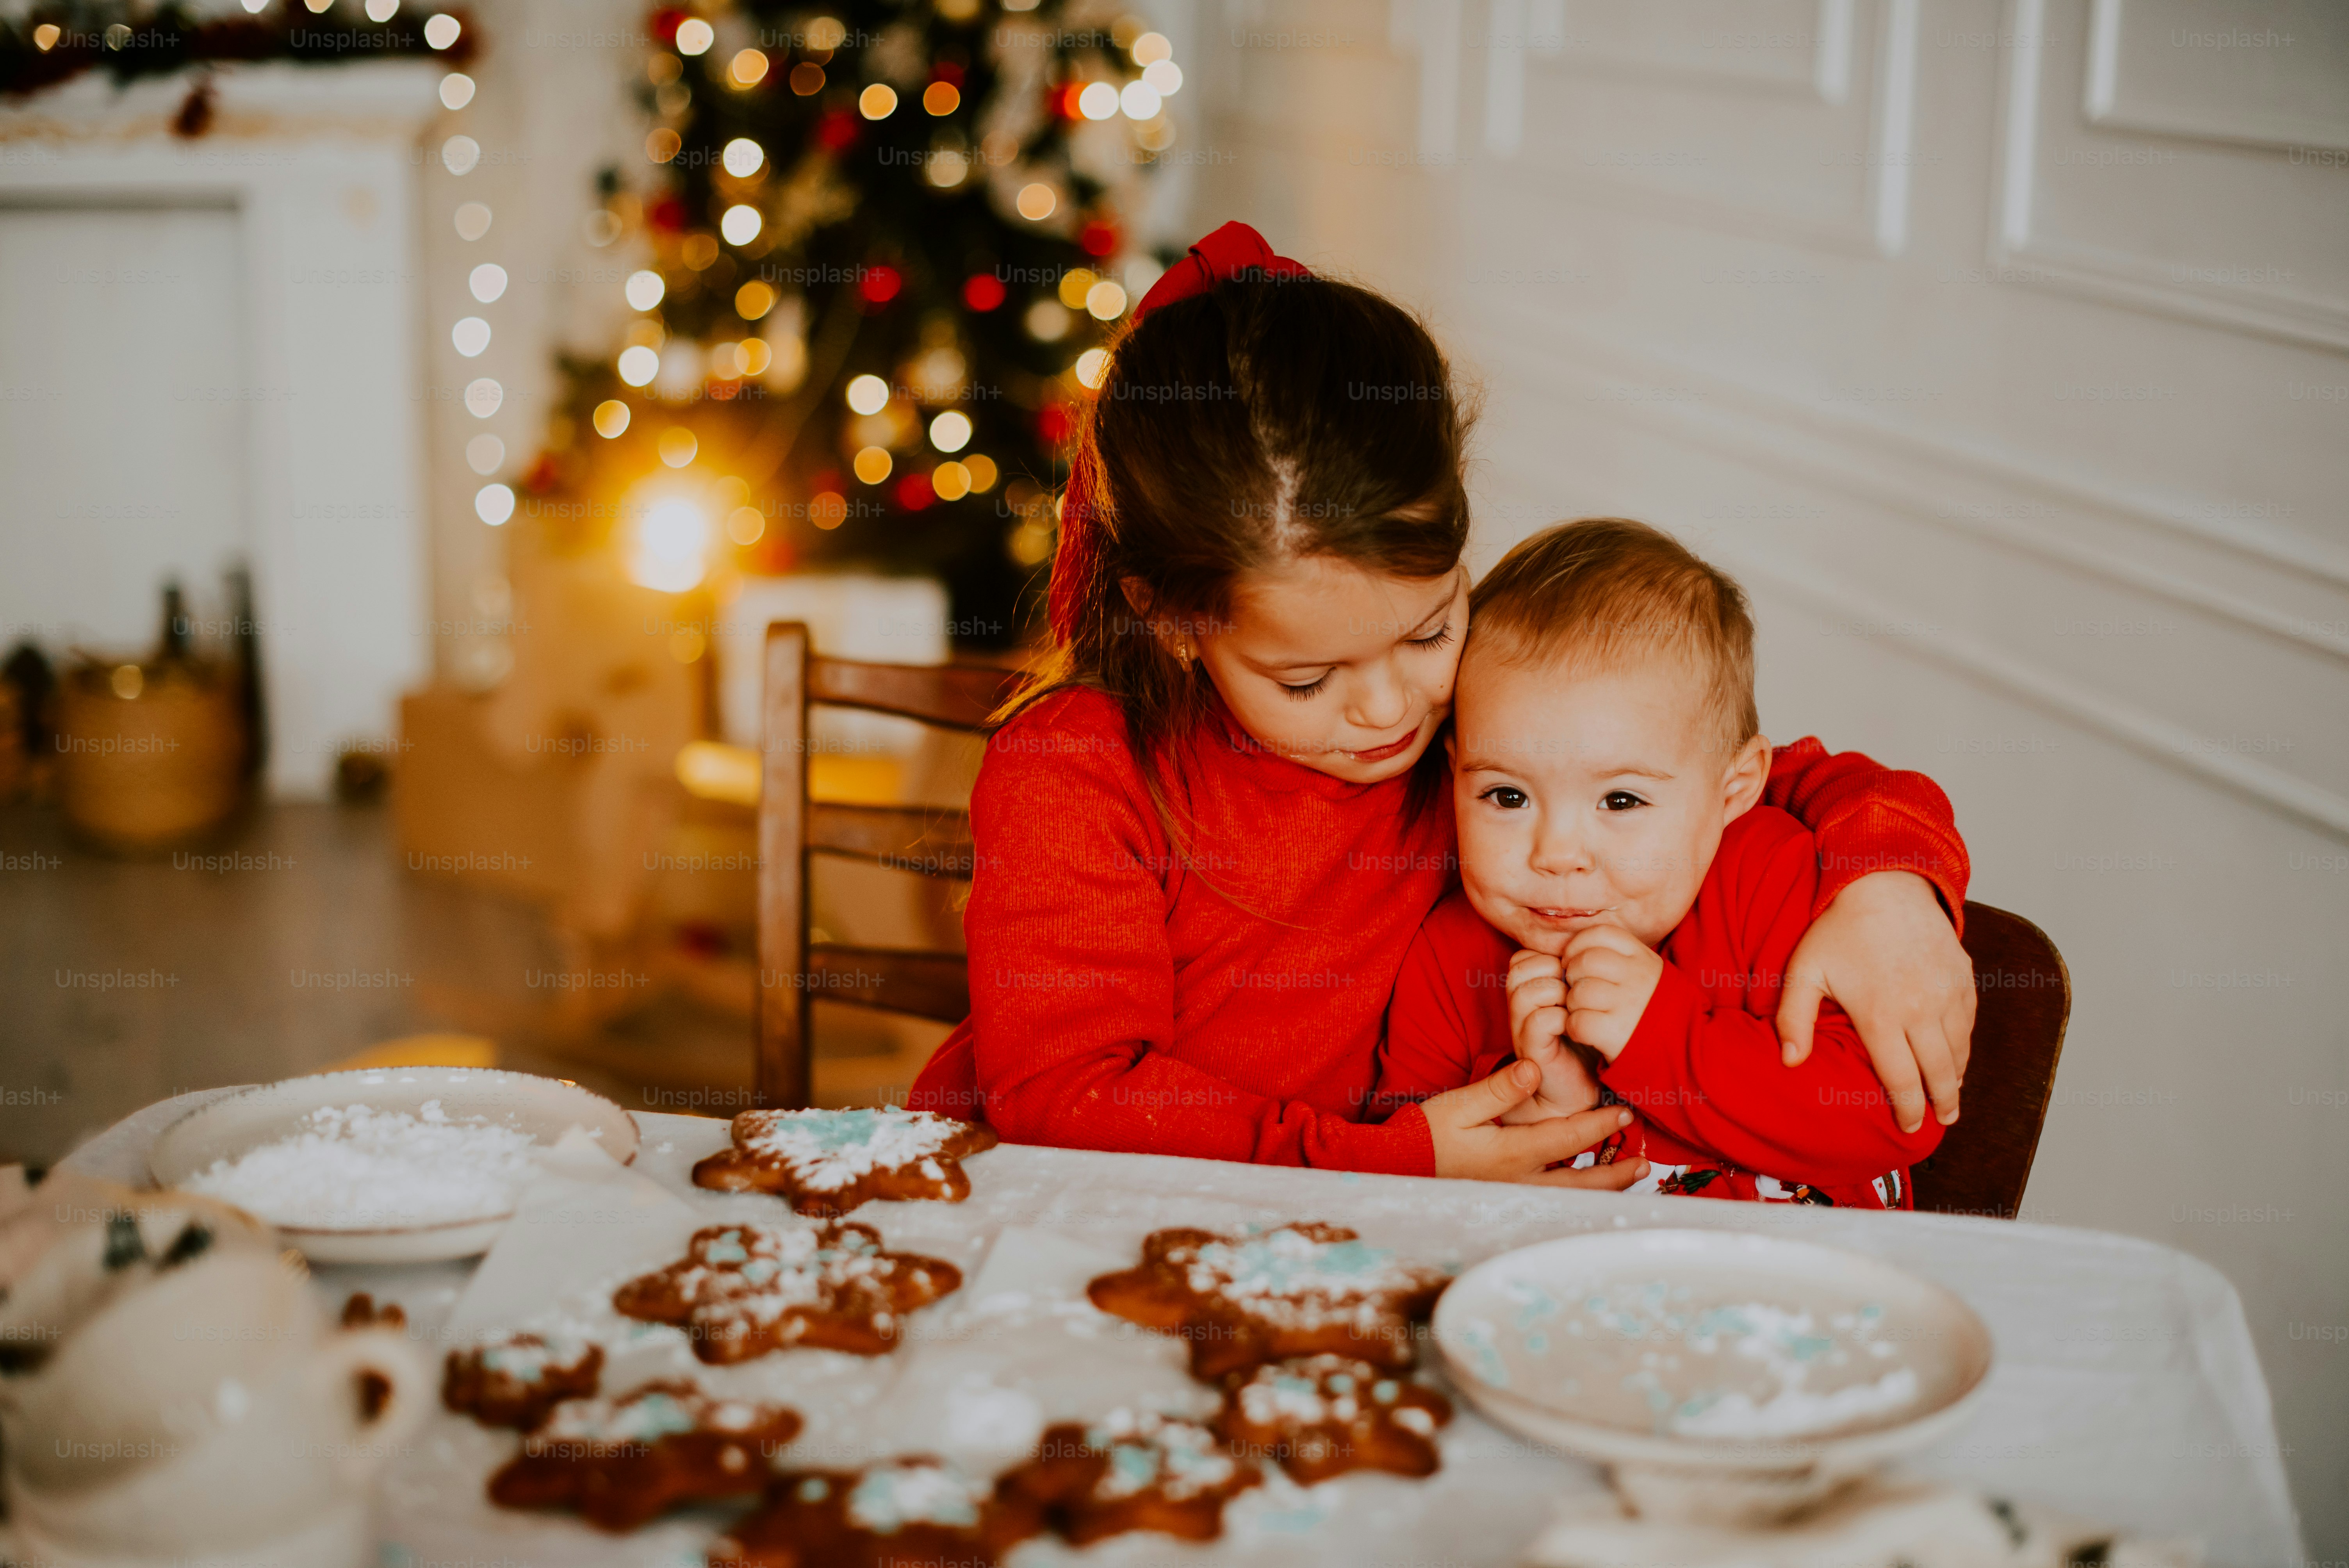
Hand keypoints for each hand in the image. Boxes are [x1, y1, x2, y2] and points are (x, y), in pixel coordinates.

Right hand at [1424, 1061, 1650, 1188]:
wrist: (1400, 1165)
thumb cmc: (1427, 1133)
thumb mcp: (1459, 1104)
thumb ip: (1498, 1089)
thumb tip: (1533, 1070)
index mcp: (1512, 1154)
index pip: (1567, 1140)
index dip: (1599, 1126)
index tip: (1626, 1115)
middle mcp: (1520, 1180)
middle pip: (1581, 1184)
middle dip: (1615, 1173)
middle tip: (1644, 1163)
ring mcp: (1515, 1194)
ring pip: (1571, 1198)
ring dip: (1603, 1188)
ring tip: (1628, 1178)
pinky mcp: (1507, 1197)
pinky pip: (1555, 1201)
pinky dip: (1579, 1196)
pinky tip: (1589, 1190)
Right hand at [1500, 949, 1603, 1123]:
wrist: (1580, 1088)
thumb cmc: (1584, 1040)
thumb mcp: (1579, 1000)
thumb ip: (1575, 974)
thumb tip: (1589, 945)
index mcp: (1526, 988)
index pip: (1527, 953)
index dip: (1555, 956)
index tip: (1576, 976)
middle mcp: (1517, 1005)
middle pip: (1522, 966)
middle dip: (1555, 971)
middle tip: (1576, 991)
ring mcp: (1520, 1027)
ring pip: (1528, 990)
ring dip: (1559, 994)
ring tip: (1576, 1008)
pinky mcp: (1531, 1050)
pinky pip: (1540, 1020)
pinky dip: (1563, 1019)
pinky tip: (1576, 1028)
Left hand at [1563, 924, 1664, 1060]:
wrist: (1686, 1050)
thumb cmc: (1655, 1010)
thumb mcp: (1649, 974)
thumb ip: (1621, 959)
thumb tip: (1578, 951)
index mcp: (1644, 958)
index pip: (1602, 934)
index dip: (1578, 944)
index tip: (1572, 959)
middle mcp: (1637, 976)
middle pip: (1585, 961)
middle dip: (1571, 976)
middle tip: (1576, 991)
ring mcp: (1628, 1004)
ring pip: (1579, 991)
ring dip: (1573, 1005)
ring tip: (1584, 1013)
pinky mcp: (1616, 1032)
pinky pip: (1578, 1021)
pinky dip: (1574, 1028)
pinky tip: (1585, 1032)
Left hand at [1776, 870, 1973, 1131]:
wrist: (1883, 883)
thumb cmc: (1837, 929)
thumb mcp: (1804, 971)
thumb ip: (1793, 1018)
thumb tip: (1788, 1062)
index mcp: (1881, 1014)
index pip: (1901, 1079)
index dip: (1907, 1109)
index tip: (1909, 1127)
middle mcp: (1921, 1009)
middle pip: (1938, 1073)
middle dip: (1940, 1104)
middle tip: (1940, 1123)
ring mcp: (1948, 993)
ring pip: (1959, 1051)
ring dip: (1956, 1079)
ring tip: (1951, 1099)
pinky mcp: (1964, 977)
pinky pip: (1970, 1023)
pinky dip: (1965, 1046)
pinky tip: (1957, 1057)